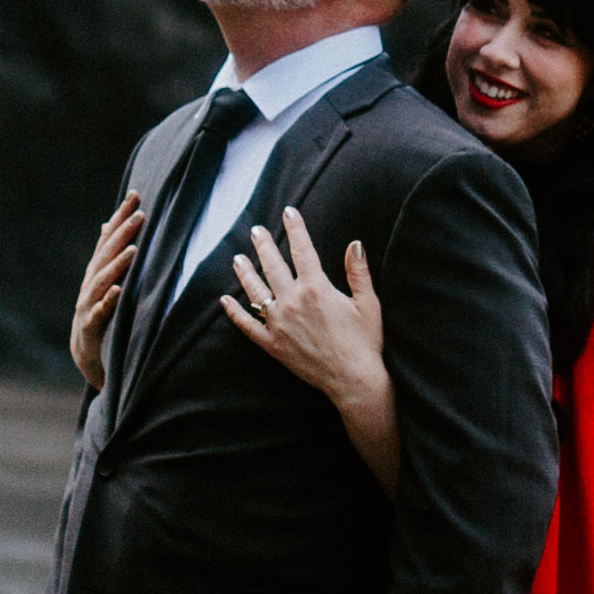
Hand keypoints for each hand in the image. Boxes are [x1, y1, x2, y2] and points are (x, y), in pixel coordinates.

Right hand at [65, 194, 143, 390]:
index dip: (120, 217)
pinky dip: (107, 302)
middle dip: (123, 234)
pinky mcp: (90, 328)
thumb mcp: (104, 282)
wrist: (86, 354)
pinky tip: (118, 291)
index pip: (109, 239)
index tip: (135, 195)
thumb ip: (108, 254)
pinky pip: (98, 314)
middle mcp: (90, 284)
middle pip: (106, 255)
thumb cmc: (100, 313)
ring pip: (102, 281)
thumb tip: (109, 223)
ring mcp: (88, 305)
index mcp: (97, 272)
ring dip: (117, 265)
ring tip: (134, 250)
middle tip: (140, 214)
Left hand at [219, 212, 389, 423]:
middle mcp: (293, 302)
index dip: (295, 228)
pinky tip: (225, 301)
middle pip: (273, 265)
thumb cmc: (365, 342)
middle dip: (264, 244)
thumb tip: (355, 243)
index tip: (289, 211)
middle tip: (256, 230)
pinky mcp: (272, 344)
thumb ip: (358, 272)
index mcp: (317, 288)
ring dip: (245, 273)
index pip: (302, 249)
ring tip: (237, 258)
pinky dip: (235, 313)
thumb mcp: (368, 303)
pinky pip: (247, 326)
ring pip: (255, 292)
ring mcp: (279, 324)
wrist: (353, 381)